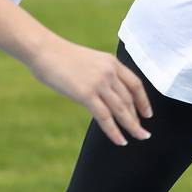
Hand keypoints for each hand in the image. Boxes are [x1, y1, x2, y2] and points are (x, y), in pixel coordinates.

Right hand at [26, 38, 151, 145]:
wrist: (43, 50)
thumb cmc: (60, 57)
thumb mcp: (88, 61)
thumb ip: (99, 75)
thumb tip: (102, 94)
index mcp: (112, 62)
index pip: (135, 84)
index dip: (143, 101)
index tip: (148, 114)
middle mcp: (109, 72)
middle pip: (129, 99)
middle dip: (138, 117)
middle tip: (144, 133)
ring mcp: (99, 83)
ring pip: (121, 109)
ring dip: (131, 126)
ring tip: (139, 137)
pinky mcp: (86, 94)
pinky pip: (104, 117)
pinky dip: (114, 131)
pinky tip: (120, 140)